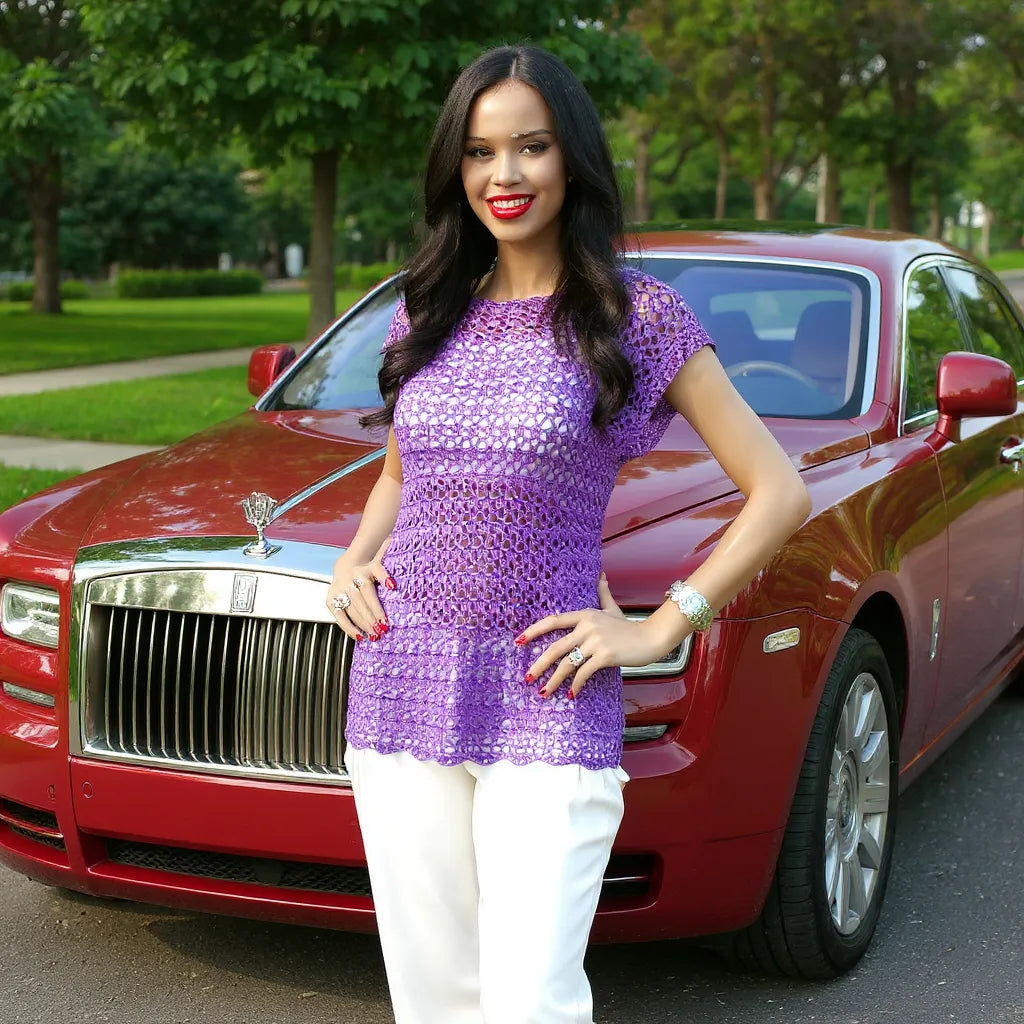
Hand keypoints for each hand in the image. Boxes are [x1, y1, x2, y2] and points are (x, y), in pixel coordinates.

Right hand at [327, 534, 394, 642]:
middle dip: (371, 618)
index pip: (368, 591)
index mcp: (360, 571)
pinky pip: (339, 616)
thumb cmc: (369, 565)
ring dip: (362, 625)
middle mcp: (347, 581)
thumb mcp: (380, 561)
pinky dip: (348, 628)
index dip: (376, 607)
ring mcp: (338, 590)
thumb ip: (387, 564)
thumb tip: (394, 560)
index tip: (386, 620)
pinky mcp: (330, 599)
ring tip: (373, 636)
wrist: (347, 563)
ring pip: (350, 610)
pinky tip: (359, 637)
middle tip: (381, 631)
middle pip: (359, 603)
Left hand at [515, 572, 681, 697]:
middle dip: (539, 664)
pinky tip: (571, 695)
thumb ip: (603, 593)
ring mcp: (596, 641)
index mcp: (585, 614)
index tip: (519, 641)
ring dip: (554, 680)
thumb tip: (601, 575)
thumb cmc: (630, 627)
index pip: (553, 621)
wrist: (652, 638)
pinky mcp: (605, 655)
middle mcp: (587, 626)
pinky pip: (584, 672)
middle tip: (528, 678)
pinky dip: (576, 685)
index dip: (534, 631)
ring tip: (544, 693)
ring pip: (568, 662)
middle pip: (556, 646)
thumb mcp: (613, 608)